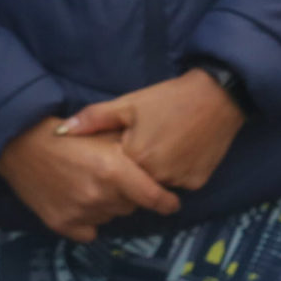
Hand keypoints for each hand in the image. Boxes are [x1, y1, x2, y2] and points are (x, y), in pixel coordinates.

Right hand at [0, 119, 181, 241]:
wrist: (24, 147)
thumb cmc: (72, 136)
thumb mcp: (108, 133)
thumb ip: (134, 150)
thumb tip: (161, 167)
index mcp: (113, 170)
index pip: (152, 197)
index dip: (167, 202)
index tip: (173, 204)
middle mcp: (98, 195)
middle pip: (131, 206)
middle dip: (131, 194)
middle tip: (117, 179)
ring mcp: (79, 213)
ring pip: (111, 217)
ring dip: (110, 206)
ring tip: (95, 186)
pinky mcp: (61, 224)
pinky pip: (90, 231)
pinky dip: (91, 220)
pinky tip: (83, 203)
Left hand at [58, 69, 246, 190]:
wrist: (221, 94)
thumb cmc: (171, 97)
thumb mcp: (131, 103)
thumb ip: (94, 119)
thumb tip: (59, 132)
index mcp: (135, 159)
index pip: (112, 176)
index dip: (113, 164)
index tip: (120, 150)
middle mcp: (156, 177)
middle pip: (134, 185)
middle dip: (133, 172)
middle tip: (145, 146)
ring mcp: (179, 182)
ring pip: (156, 187)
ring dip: (154, 174)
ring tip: (163, 147)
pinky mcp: (198, 182)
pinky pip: (179, 183)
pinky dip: (177, 173)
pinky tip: (182, 151)